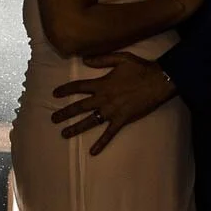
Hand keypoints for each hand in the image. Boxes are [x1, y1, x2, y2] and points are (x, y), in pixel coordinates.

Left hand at [51, 53, 175, 154]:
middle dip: (65, 113)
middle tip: (53, 119)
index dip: (65, 90)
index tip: (55, 94)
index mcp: (102, 84)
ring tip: (64, 134)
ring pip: (90, 121)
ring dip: (76, 128)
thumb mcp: (121, 58)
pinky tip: (93, 152)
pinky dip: (101, 143)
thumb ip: (101, 59)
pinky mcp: (122, 120)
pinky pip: (109, 133)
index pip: (78, 87)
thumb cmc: (140, 68)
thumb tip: (84, 59)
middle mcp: (103, 99)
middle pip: (79, 107)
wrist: (158, 81)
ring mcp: (112, 111)